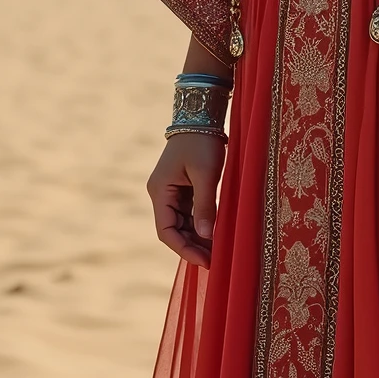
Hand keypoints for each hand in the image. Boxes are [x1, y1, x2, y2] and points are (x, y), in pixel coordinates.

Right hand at [147, 131, 225, 265]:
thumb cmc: (202, 142)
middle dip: (192, 246)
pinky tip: (215, 234)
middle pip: (173, 230)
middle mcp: (162, 194)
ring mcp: (171, 192)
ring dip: (197, 238)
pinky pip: (189, 214)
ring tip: (218, 251)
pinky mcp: (183, 188)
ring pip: (182, 224)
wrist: (201, 116)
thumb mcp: (206, 174)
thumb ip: (205, 206)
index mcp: (160, 191)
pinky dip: (200, 225)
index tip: (205, 261)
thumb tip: (207, 236)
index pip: (166, 231)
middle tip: (216, 260)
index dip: (184, 249)